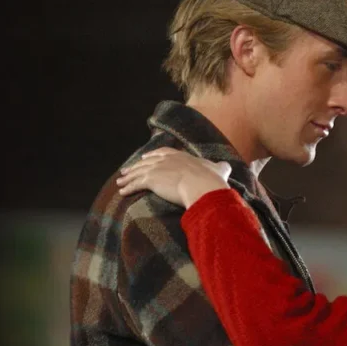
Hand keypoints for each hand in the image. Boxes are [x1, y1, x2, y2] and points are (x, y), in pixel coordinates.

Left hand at [116, 147, 231, 207]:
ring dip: (128, 177)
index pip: (162, 153)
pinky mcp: (151, 180)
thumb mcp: (218, 169)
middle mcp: (167, 159)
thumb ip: (220, 167)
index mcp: (180, 155)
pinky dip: (128, 187)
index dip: (153, 156)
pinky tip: (122, 192)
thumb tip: (226, 165)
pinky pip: (136, 184)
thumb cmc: (212, 180)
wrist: (203, 186)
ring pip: (138, 172)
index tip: (146, 158)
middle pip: (146, 162)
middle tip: (127, 170)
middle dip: (136, 166)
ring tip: (120, 182)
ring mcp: (158, 169)